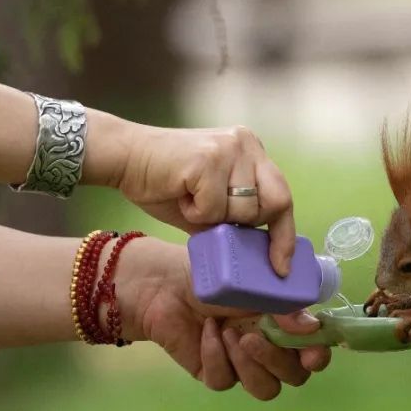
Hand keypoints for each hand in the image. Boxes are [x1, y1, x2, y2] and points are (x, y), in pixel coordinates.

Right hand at [115, 125, 295, 275]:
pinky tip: (181, 195)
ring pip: (243, 210)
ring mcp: (229, 148)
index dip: (284, 234)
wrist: (126, 157)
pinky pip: (214, 208)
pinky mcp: (209, 158)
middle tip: (220, 225)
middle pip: (276, 201)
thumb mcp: (210, 204)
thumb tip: (258, 256)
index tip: (282, 267)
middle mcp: (246, 144)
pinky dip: (195, 213)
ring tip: (191, 200)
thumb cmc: (167, 184)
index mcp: (251, 151)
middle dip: (250, 225)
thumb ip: (235, 219)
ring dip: (214, 218)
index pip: (282, 195)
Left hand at [118, 237, 330, 400]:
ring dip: (248, 364)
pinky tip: (207, 331)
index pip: (314, 353)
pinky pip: (224, 381)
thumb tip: (312, 327)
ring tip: (229, 333)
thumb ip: (286, 307)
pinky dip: (215, 355)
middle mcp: (270, 349)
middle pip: (294, 377)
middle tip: (253, 338)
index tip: (310, 352)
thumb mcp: (256, 285)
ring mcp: (243, 365)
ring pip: (264, 389)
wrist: (171, 283)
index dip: (317, 357)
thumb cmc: (218, 276)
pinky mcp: (215, 373)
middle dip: (277, 360)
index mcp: (286, 326)